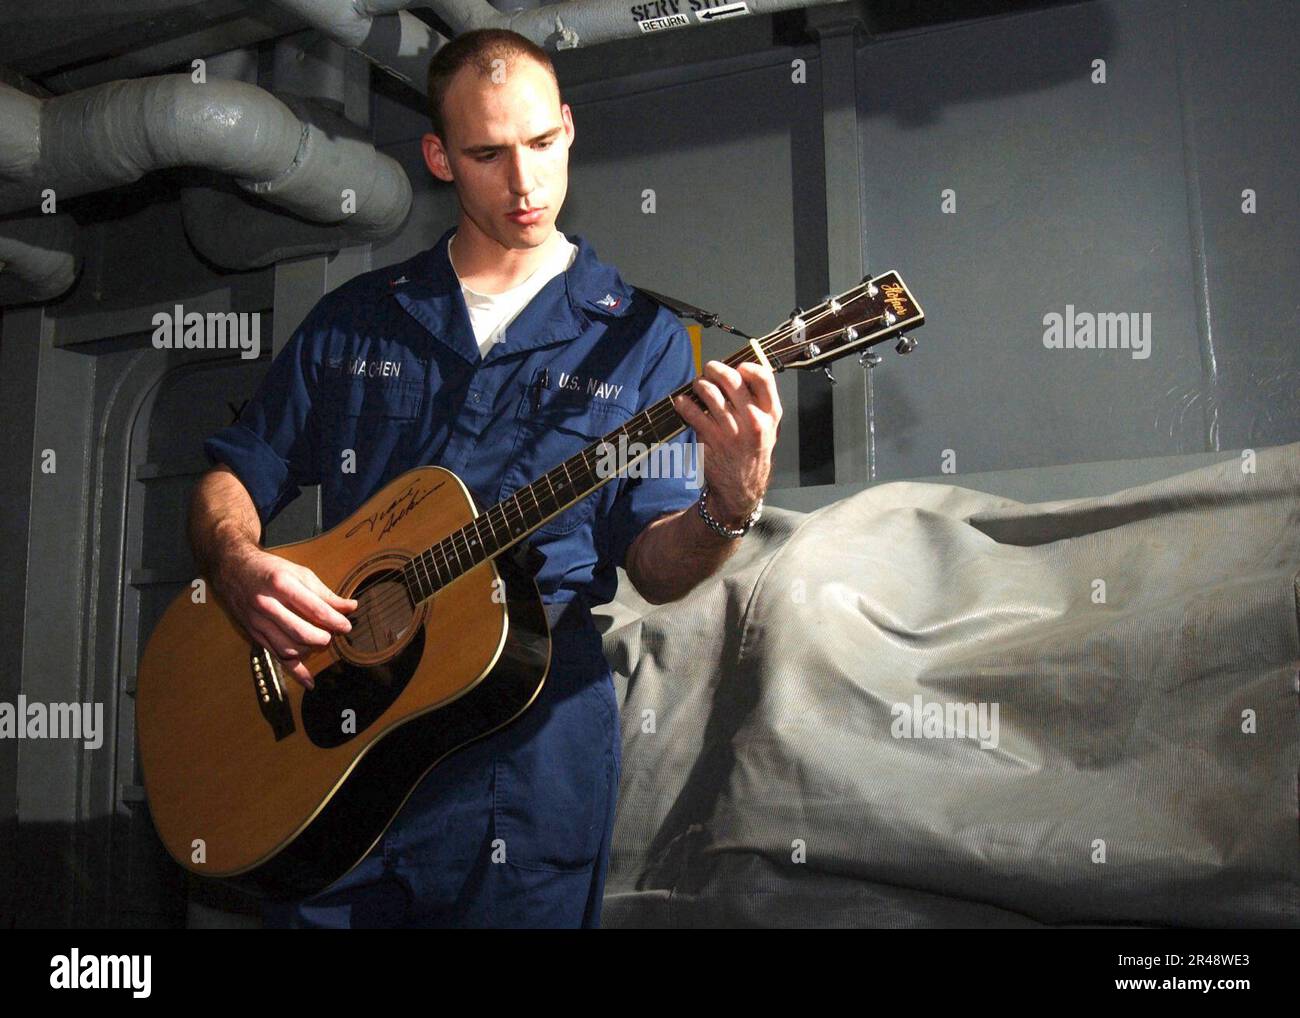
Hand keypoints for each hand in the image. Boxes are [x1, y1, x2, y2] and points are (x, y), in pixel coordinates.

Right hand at [212, 545, 356, 689]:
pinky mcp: (254, 634)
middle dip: (322, 637)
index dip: (334, 620)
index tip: (346, 626)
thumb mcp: (299, 573)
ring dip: (309, 651)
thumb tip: (350, 607)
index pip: (314, 608)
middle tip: (332, 634)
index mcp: (281, 584)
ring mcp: (258, 622)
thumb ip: (325, 593)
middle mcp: (267, 604)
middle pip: (301, 632)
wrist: (232, 569)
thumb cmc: (269, 569)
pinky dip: (294, 671)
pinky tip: (309, 682)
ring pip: (288, 648)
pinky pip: (276, 657)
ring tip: (319, 641)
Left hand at [671, 359, 781, 524]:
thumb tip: (737, 372)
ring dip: (699, 384)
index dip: (748, 366)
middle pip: (732, 380)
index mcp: (770, 415)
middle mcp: (752, 421)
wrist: (742, 487)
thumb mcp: (768, 429)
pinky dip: (684, 404)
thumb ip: (759, 403)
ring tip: (697, 385)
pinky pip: (692, 413)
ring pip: (709, 393)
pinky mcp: (710, 440)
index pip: (764, 378)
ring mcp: (730, 431)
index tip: (738, 366)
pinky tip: (682, 402)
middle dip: (715, 369)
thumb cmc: (752, 452)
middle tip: (708, 369)